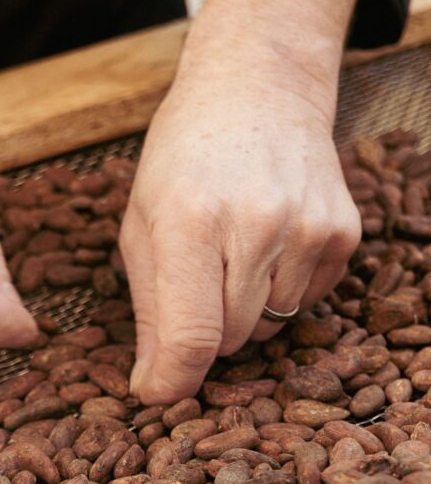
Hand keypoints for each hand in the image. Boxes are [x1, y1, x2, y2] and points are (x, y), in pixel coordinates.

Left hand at [121, 0, 361, 403]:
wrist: (258, 89)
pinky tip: (266, 242)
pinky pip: (304, 302)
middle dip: (203, 331)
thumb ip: (148, 306)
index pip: (191, 336)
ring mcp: (307, 228)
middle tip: (194, 280)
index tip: (158, 394)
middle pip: (228, 340)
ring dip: (243, 310)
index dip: (173, 382)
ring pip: (268, 327)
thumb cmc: (183, 157)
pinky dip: (279, 290)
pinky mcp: (342, 234)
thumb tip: (156, 386)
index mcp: (189, 219)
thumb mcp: (141, 221)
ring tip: (231, 250)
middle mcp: (255, 224)